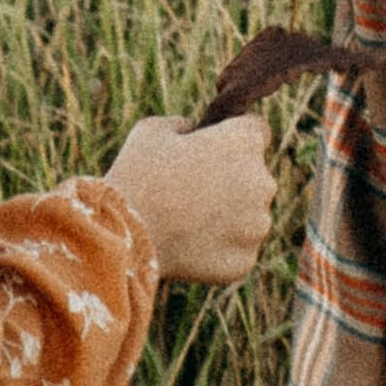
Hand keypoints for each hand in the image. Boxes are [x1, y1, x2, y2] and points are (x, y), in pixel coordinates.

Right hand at [103, 113, 272, 282]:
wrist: (123, 233)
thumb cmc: (137, 175)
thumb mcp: (153, 131)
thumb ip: (183, 124)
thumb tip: (192, 132)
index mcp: (244, 142)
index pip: (257, 131)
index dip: (233, 137)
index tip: (214, 148)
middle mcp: (262, 183)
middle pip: (255, 177)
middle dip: (231, 180)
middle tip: (191, 190)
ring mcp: (257, 226)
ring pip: (249, 217)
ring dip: (229, 217)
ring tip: (186, 221)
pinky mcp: (245, 260)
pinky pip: (238, 250)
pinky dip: (219, 248)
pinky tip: (188, 246)